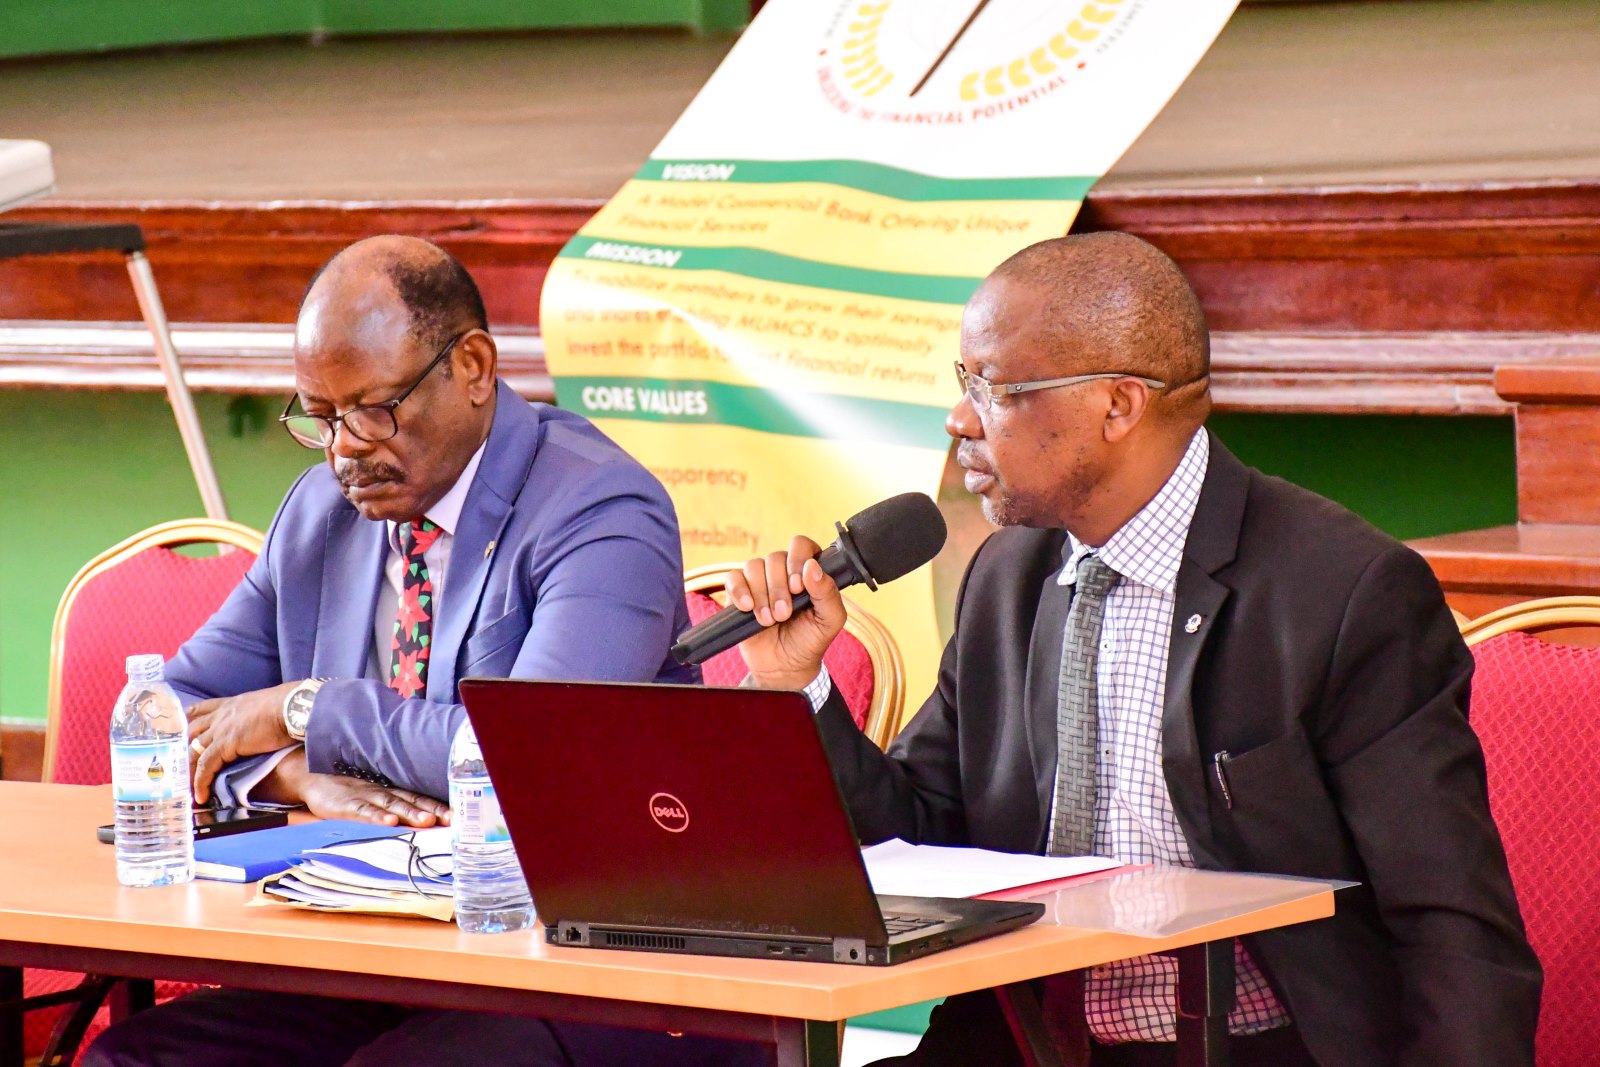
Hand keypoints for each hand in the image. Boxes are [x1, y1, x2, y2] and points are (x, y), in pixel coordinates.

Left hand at [187, 682, 299, 803]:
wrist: (293, 707)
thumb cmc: (289, 705)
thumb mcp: (267, 705)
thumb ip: (257, 716)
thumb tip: (265, 723)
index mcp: (232, 704)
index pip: (202, 709)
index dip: (189, 720)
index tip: (182, 731)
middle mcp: (221, 715)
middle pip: (191, 732)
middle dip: (182, 750)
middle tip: (179, 768)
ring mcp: (221, 729)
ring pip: (194, 751)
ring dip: (188, 771)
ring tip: (187, 788)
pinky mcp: (225, 745)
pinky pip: (205, 766)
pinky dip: (201, 782)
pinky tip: (201, 795)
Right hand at [258, 748, 449, 827]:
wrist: (310, 776)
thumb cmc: (345, 789)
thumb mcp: (370, 795)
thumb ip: (391, 803)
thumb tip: (420, 819)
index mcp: (389, 790)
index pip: (418, 797)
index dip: (439, 805)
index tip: (458, 815)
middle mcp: (381, 791)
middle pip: (411, 800)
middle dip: (432, 810)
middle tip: (452, 819)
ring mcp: (364, 796)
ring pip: (391, 804)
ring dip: (410, 812)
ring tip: (427, 821)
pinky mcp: (345, 804)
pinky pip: (363, 810)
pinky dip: (377, 815)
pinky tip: (389, 821)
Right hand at [725, 536, 846, 689]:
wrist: (784, 666)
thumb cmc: (810, 640)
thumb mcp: (829, 620)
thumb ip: (828, 593)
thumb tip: (812, 567)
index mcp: (808, 571)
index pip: (801, 545)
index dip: (797, 560)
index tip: (798, 587)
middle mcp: (784, 571)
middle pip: (775, 557)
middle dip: (778, 588)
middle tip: (784, 614)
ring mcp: (760, 580)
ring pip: (754, 566)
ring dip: (761, 595)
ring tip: (768, 620)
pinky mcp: (739, 592)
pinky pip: (733, 577)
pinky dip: (739, 591)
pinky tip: (747, 607)